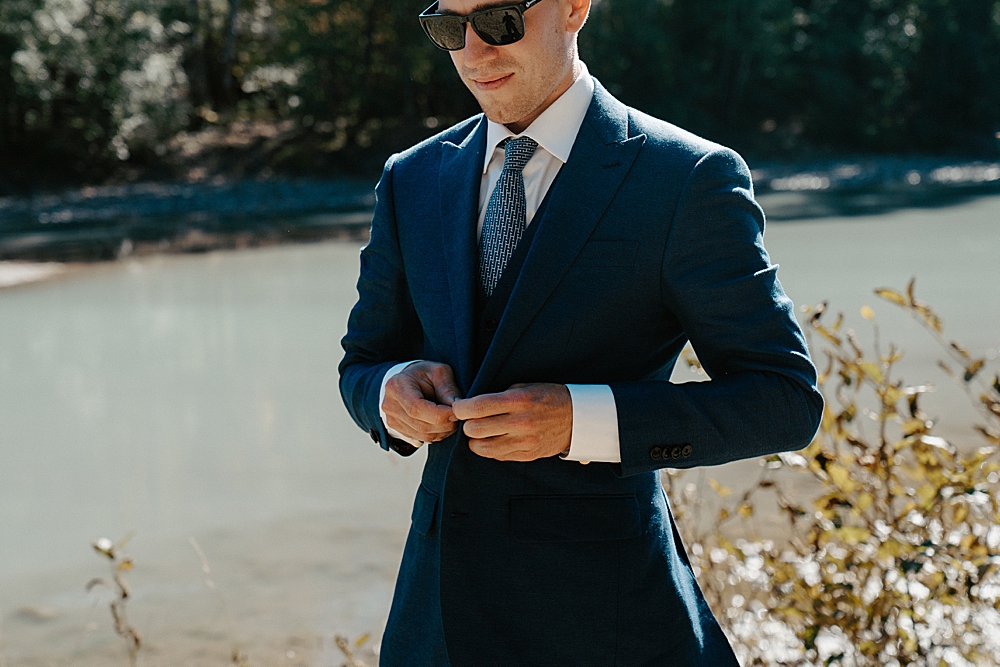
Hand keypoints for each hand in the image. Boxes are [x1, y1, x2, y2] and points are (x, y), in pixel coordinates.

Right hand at [382, 361, 461, 443]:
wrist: (407, 381)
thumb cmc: (422, 374)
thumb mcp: (438, 372)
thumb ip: (448, 388)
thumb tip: (457, 407)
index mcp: (397, 387)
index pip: (417, 408)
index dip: (440, 414)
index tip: (457, 412)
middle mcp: (391, 406)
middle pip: (421, 425)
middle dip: (445, 424)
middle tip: (459, 416)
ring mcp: (393, 420)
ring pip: (423, 435)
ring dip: (443, 431)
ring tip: (452, 419)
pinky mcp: (399, 431)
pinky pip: (422, 439)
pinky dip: (437, 434)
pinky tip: (443, 424)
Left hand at [451, 383, 571, 461]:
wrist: (577, 417)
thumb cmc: (547, 397)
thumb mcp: (525, 387)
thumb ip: (499, 395)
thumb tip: (471, 404)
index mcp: (518, 401)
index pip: (477, 407)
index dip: (461, 408)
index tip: (459, 407)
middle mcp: (520, 423)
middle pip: (475, 430)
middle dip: (468, 424)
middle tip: (471, 420)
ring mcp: (524, 442)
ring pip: (482, 448)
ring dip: (476, 440)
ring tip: (482, 433)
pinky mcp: (527, 455)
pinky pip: (497, 456)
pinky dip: (491, 449)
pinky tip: (497, 439)